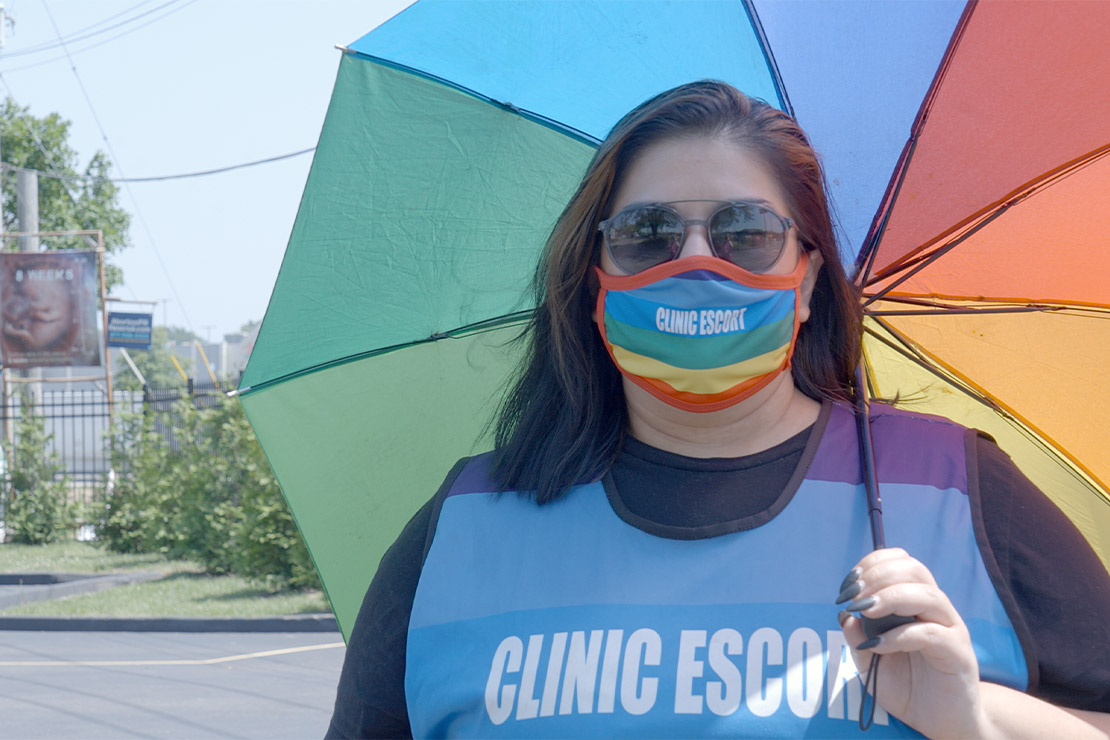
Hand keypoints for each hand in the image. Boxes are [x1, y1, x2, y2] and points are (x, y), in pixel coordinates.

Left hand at [837, 548, 985, 737]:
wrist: (941, 722)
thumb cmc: (907, 686)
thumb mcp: (871, 661)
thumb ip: (858, 637)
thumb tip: (844, 616)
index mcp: (917, 603)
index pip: (902, 562)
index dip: (873, 564)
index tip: (849, 582)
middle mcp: (937, 610)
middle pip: (915, 571)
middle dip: (879, 576)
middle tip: (853, 595)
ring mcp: (951, 629)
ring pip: (927, 595)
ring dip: (891, 597)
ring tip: (865, 610)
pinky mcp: (958, 654)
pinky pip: (931, 634)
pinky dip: (900, 635)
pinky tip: (878, 644)